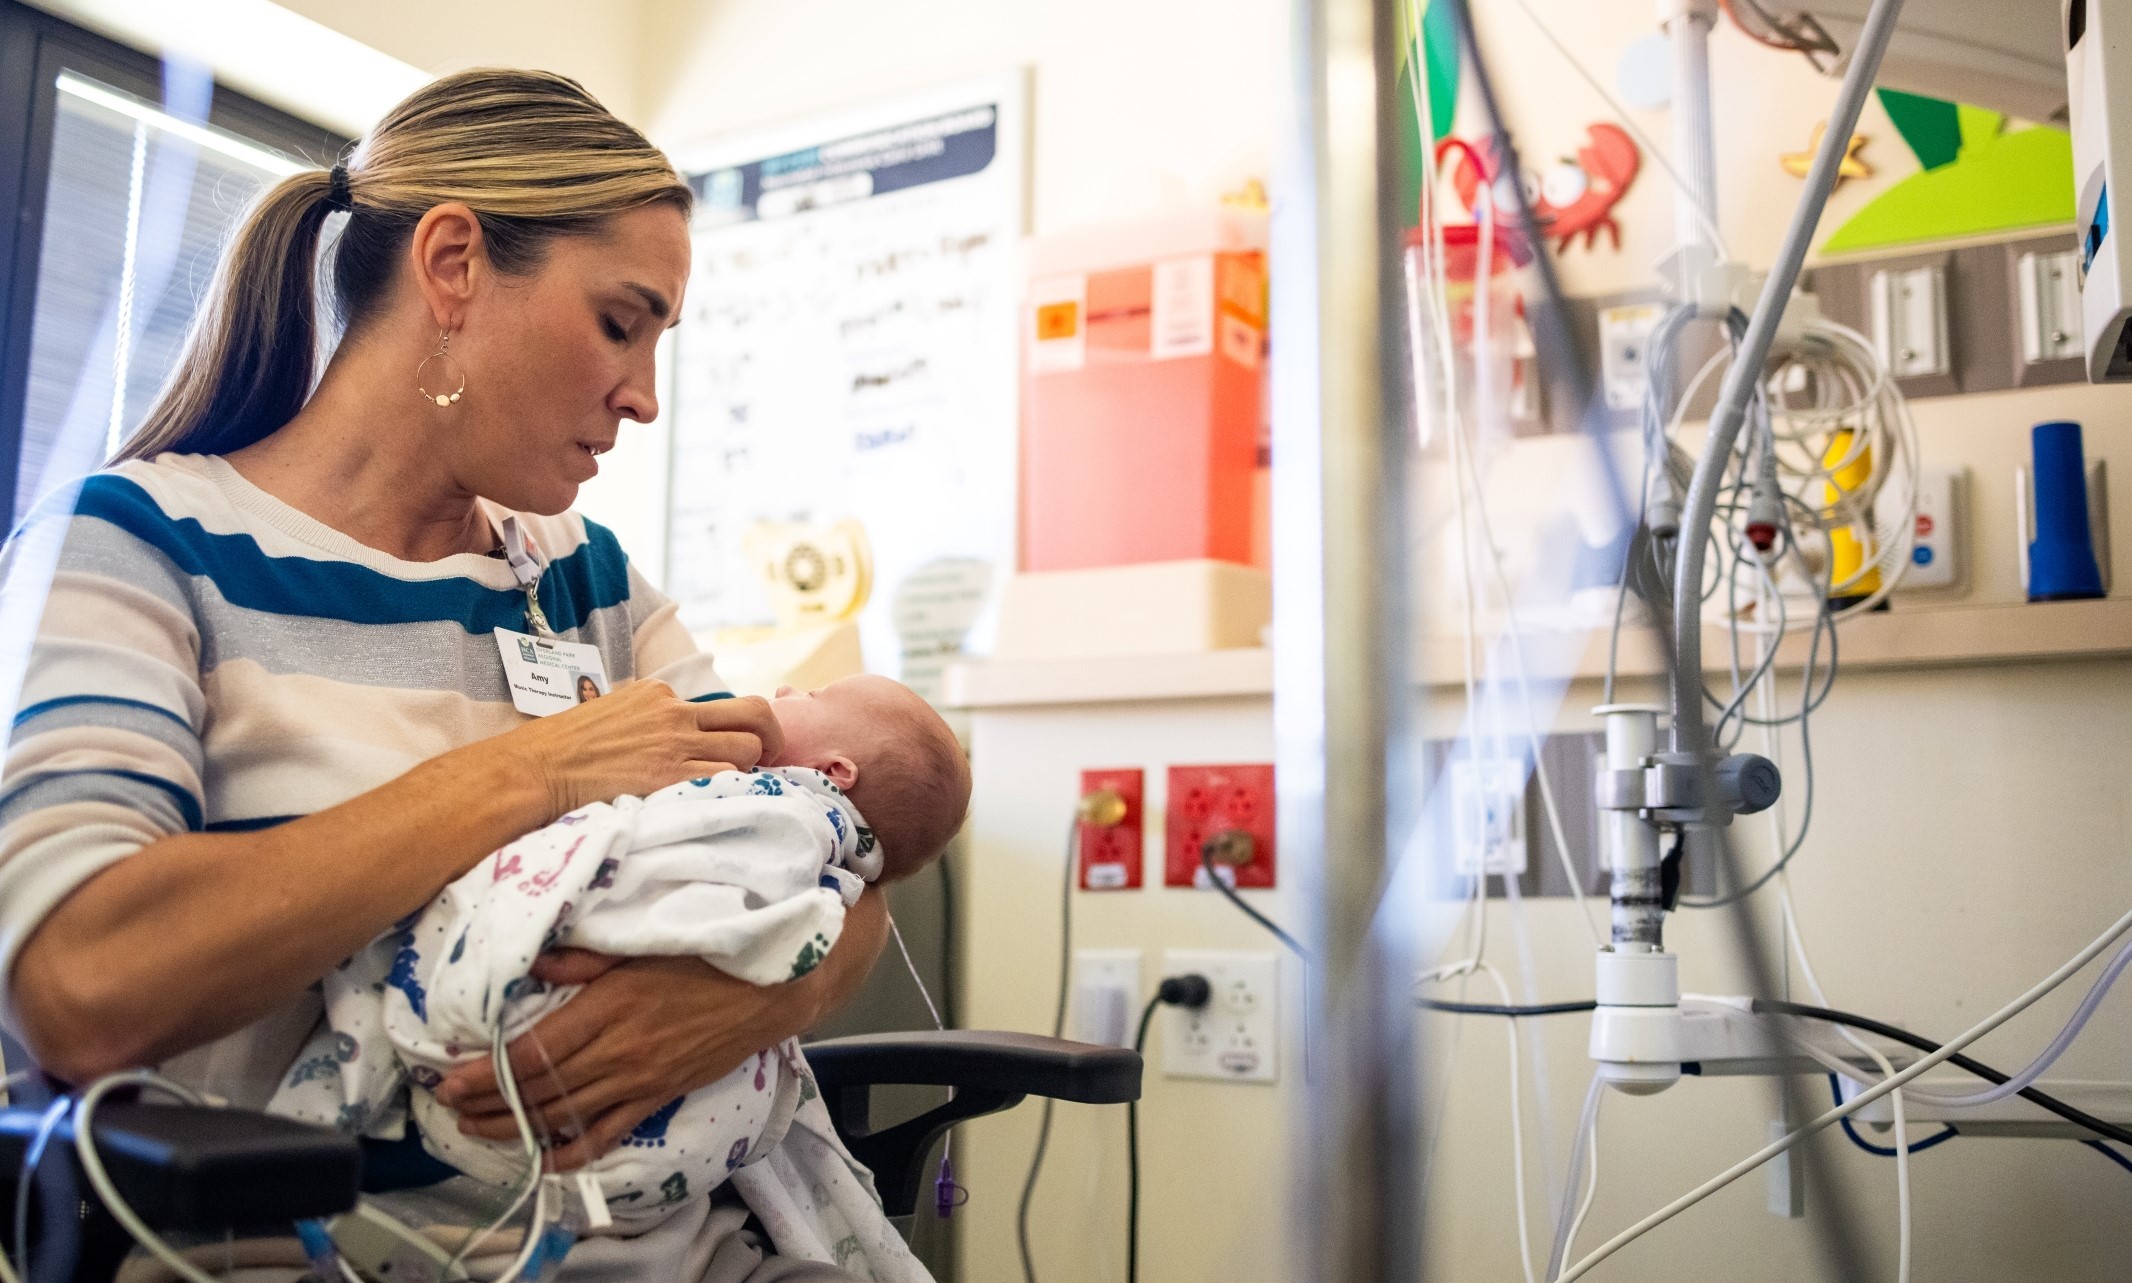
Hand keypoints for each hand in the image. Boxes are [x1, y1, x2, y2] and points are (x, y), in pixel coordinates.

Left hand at [432, 953, 818, 1171]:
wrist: (771, 988)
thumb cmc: (707, 955)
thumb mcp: (642, 943)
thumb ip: (583, 959)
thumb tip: (531, 964)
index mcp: (610, 1008)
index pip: (535, 1050)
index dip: (488, 1072)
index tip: (450, 1079)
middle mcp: (619, 1052)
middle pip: (541, 1087)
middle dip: (488, 1102)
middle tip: (447, 1106)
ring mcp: (640, 1081)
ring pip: (565, 1114)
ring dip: (516, 1127)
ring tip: (475, 1129)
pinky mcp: (658, 1096)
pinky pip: (608, 1133)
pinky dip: (573, 1151)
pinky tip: (544, 1159)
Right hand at [494, 681, 783, 819]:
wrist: (534, 769)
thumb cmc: (561, 751)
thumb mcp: (610, 716)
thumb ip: (644, 722)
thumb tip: (662, 741)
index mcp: (658, 694)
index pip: (719, 705)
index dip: (733, 730)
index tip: (735, 749)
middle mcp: (674, 711)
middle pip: (753, 713)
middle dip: (769, 738)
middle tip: (767, 762)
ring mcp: (675, 742)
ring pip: (748, 748)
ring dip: (748, 770)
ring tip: (731, 789)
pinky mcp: (669, 774)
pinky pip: (726, 777)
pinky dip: (731, 791)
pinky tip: (716, 802)